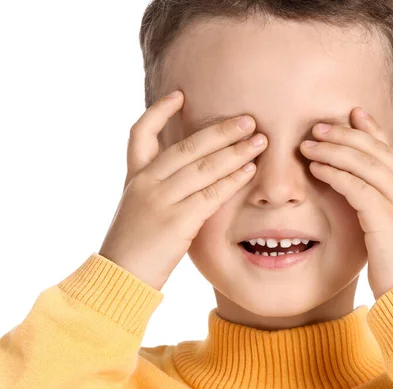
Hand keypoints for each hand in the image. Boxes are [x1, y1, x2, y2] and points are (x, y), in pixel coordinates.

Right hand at [99, 91, 267, 290]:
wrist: (120, 277)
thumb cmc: (134, 246)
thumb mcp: (138, 208)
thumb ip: (159, 187)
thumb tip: (191, 172)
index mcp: (135, 177)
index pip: (140, 133)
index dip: (160, 111)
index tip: (180, 94)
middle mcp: (146, 182)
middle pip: (187, 146)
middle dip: (221, 131)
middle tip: (249, 120)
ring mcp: (160, 200)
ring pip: (203, 167)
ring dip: (235, 152)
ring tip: (260, 141)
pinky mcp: (176, 221)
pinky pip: (211, 195)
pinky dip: (233, 180)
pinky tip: (250, 171)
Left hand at [300, 107, 392, 299]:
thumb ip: (383, 202)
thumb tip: (363, 190)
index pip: (390, 148)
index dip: (370, 128)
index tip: (352, 112)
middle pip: (374, 149)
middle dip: (343, 134)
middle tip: (317, 127)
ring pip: (363, 163)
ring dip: (332, 151)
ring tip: (308, 145)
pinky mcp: (384, 216)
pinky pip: (355, 186)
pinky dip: (334, 174)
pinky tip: (316, 169)